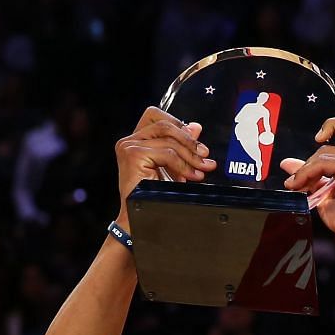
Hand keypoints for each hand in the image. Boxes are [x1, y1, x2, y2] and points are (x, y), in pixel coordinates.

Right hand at [114, 107, 213, 223]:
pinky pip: (168, 153)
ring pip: (169, 140)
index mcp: (135, 141)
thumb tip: (195, 127)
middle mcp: (129, 141)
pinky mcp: (133, 154)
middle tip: (205, 156)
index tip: (196, 143)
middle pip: (166, 125)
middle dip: (189, 141)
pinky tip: (189, 177)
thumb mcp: (172, 167)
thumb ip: (181, 146)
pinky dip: (182, 165)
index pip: (157, 116)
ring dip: (190, 156)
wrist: (141, 219)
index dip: (178, 124)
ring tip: (201, 170)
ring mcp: (129, 146)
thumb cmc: (152, 198)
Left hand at [279, 117, 334, 255]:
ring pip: (323, 154)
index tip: (318, 138)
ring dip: (305, 172)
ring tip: (297, 187)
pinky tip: (301, 186)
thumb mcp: (324, 193)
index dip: (332, 125)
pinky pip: (322, 164)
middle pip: (328, 145)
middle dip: (308, 164)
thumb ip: (310, 176)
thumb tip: (287, 164)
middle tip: (295, 183)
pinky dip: (308, 174)